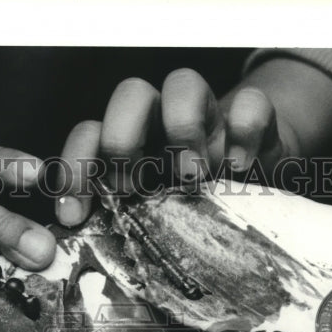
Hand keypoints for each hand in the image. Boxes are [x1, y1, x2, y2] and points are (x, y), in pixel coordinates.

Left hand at [55, 60, 331, 226]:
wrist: (258, 182)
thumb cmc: (193, 207)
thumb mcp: (154, 220)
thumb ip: (122, 225)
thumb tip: (84, 248)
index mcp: (132, 144)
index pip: (89, 135)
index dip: (75, 169)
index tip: (73, 216)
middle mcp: (164, 120)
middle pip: (132, 95)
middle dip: (123, 139)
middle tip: (132, 189)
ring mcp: (209, 114)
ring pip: (184, 83)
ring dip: (183, 129)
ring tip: (193, 179)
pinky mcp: (253, 118)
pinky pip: (249, 104)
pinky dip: (244, 131)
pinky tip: (239, 168)